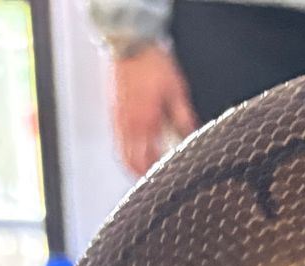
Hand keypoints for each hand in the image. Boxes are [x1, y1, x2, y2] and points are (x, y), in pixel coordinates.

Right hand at [112, 44, 195, 176]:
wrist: (131, 43)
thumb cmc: (152, 64)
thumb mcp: (177, 92)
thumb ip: (184, 118)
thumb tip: (192, 137)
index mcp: (146, 122)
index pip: (150, 160)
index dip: (158, 173)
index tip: (169, 178)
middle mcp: (129, 124)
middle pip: (132, 163)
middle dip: (143, 176)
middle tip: (156, 182)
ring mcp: (118, 119)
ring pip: (121, 154)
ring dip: (132, 166)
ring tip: (144, 173)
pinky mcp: (113, 112)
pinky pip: (117, 141)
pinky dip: (125, 152)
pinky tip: (134, 152)